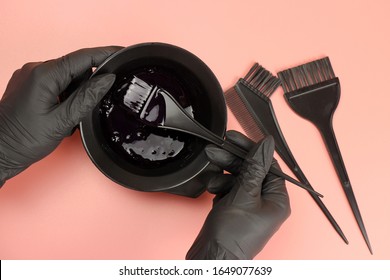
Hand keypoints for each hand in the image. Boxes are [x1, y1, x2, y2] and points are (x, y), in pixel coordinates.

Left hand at [0, 46, 121, 185]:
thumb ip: (87, 98)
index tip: (122, 52)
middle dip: (87, 86)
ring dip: (76, 94)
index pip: (83, 57)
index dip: (105, 54)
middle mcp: (35, 70)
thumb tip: (107, 79)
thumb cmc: (24, 139)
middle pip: (76, 69)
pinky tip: (61, 114)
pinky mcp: (29, 85)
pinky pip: (56, 83)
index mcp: (44, 75)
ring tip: (69, 118)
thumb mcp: (62, 121)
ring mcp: (30, 77)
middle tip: (90, 108)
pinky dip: (65, 96)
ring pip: (67, 77)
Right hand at [186, 131, 290, 258]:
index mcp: (277, 199)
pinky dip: (221, 188)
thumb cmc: (232, 236)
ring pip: (238, 179)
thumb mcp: (244, 195)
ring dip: (223, 176)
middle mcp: (266, 202)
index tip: (235, 138)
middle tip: (216, 151)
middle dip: (232, 161)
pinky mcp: (236, 210)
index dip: (251, 149)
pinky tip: (214, 191)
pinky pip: (230, 190)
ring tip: (212, 181)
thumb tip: (266, 144)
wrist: (212, 259)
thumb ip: (254, 167)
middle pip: (251, 170)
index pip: (267, 164)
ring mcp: (250, 206)